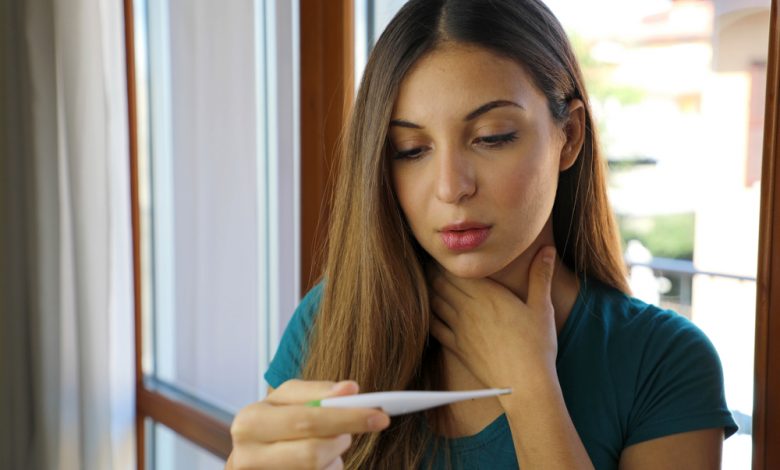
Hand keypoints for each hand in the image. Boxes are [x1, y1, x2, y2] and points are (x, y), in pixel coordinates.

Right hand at [228, 379, 389, 469]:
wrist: (251, 457)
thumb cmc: (272, 424)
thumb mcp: (286, 400)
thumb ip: (316, 392)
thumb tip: (350, 389)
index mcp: (250, 422)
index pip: (307, 420)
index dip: (347, 418)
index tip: (380, 416)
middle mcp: (247, 456)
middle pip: (314, 453)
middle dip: (341, 439)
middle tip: (352, 432)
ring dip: (334, 458)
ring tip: (326, 445)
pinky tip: (319, 464)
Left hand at [427, 246, 557, 390]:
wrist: (525, 384)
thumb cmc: (537, 346)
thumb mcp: (542, 308)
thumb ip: (540, 276)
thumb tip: (548, 249)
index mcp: (488, 294)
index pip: (457, 270)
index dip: (447, 259)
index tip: (445, 252)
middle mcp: (468, 308)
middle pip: (441, 282)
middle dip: (435, 271)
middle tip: (432, 262)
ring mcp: (459, 328)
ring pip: (434, 302)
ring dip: (429, 290)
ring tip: (426, 280)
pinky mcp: (456, 347)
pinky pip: (434, 326)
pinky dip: (427, 315)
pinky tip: (426, 310)